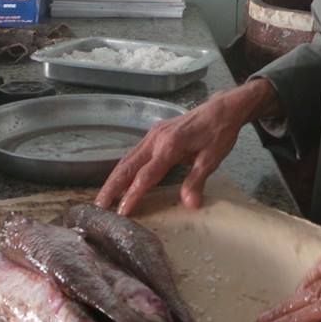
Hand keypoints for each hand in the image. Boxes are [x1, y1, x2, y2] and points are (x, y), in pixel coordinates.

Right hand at [95, 79, 280, 214]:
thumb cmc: (220, 133)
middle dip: (111, 187)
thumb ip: (196, 181)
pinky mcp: (155, 133)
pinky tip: (120, 180)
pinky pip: (135, 153)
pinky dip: (124, 169)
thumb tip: (189, 205)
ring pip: (127, 159)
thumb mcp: (212, 159)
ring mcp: (153, 134)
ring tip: (103, 198)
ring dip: (114, 179)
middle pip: (127, 166)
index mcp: (170, 146)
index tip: (121, 213)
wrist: (223, 108)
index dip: (132, 195)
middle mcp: (156, 139)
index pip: (146, 176)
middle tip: (97, 208)